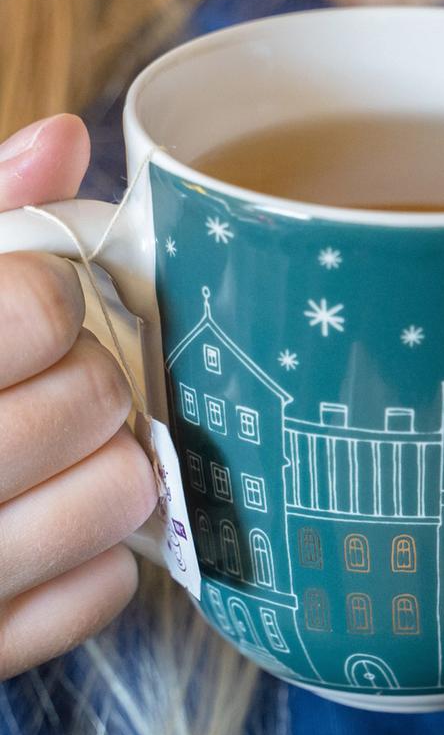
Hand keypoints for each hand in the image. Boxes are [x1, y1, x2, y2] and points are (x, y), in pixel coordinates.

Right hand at [0, 116, 157, 680]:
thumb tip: (64, 141)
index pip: (35, 310)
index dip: (51, 298)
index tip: (35, 307)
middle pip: (90, 397)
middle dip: (91, 375)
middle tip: (61, 378)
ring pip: (116, 496)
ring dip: (117, 462)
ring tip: (72, 451)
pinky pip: (101, 593)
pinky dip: (100, 558)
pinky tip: (56, 525)